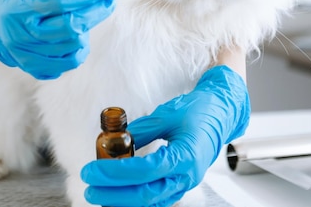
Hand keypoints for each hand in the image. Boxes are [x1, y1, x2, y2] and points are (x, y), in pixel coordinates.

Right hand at [0, 0, 126, 79]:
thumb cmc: (19, 0)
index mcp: (22, 7)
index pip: (62, 0)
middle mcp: (23, 34)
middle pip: (72, 26)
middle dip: (97, 11)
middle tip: (108, 0)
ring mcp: (29, 54)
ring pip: (74, 44)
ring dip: (87, 28)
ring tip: (83, 16)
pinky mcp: (35, 68)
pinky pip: (70, 61)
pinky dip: (79, 47)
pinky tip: (75, 36)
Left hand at [81, 65, 249, 206]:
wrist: (220, 114)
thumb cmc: (197, 112)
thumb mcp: (166, 114)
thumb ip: (141, 130)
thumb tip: (115, 141)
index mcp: (185, 156)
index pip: (145, 171)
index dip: (116, 173)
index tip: (93, 170)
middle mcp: (187, 175)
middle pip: (146, 194)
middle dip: (114, 193)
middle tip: (90, 185)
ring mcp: (185, 183)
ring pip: (152, 202)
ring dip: (123, 201)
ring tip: (100, 193)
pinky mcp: (181, 184)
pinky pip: (158, 199)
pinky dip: (136, 201)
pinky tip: (118, 196)